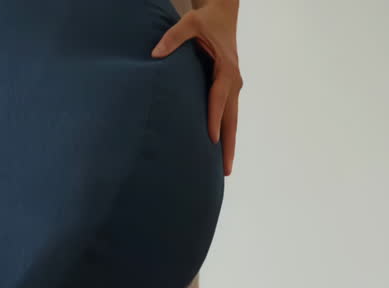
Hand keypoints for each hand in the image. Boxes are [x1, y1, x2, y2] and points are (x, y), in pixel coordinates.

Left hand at [151, 0, 242, 175]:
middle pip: (232, 119)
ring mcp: (234, 87)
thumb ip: (172, 37)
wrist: (224, 14)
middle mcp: (233, 81)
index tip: (211, 139)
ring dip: (230, 144)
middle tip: (225, 170)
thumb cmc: (207, 20)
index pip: (218, 98)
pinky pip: (228, 114)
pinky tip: (218, 151)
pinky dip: (226, 132)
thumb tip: (154, 54)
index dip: (214, 119)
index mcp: (225, 68)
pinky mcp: (230, 89)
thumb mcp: (190, 23)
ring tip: (225, 169)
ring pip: (232, 120)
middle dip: (229, 145)